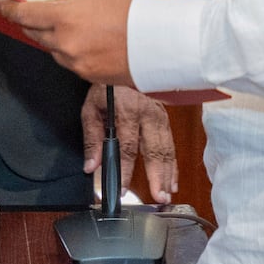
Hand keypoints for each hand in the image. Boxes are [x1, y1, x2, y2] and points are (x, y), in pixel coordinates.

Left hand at [0, 0, 136, 85]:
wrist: (156, 42)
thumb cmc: (130, 12)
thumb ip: (68, 2)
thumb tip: (53, 6)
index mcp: (64, 18)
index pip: (25, 14)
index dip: (8, 9)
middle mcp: (64, 43)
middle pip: (35, 33)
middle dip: (33, 23)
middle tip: (38, 13)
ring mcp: (74, 62)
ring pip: (53, 49)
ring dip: (56, 39)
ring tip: (80, 27)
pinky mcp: (86, 76)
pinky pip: (70, 62)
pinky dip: (72, 52)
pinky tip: (90, 42)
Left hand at [82, 84, 176, 202]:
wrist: (125, 65)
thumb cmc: (106, 87)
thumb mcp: (91, 108)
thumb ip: (92, 138)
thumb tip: (91, 166)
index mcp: (127, 111)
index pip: (127, 147)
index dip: (125, 170)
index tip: (121, 189)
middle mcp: (147, 114)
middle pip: (154, 150)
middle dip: (157, 177)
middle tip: (158, 198)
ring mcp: (160, 116)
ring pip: (166, 150)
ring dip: (167, 175)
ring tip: (165, 195)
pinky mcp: (165, 119)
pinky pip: (171, 145)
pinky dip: (173, 166)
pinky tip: (172, 181)